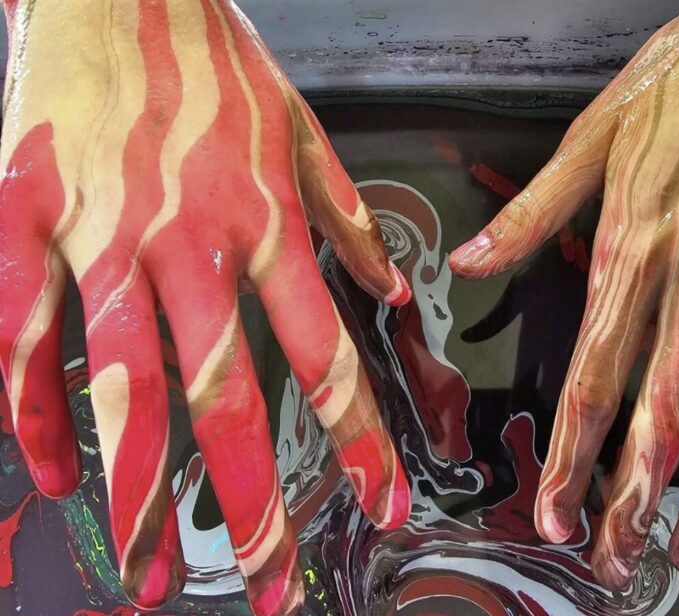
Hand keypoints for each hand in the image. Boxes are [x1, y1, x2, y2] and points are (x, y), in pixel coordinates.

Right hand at [0, 1, 410, 613]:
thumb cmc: (214, 56)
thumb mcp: (302, 129)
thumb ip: (346, 216)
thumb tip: (389, 287)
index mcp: (266, 222)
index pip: (326, 354)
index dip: (359, 438)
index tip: (381, 506)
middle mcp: (191, 241)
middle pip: (227, 395)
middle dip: (251, 500)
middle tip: (266, 585)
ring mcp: (101, 234)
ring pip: (122, 384)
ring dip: (138, 490)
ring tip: (150, 575)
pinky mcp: (21, 218)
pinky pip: (22, 334)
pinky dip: (33, 411)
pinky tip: (52, 473)